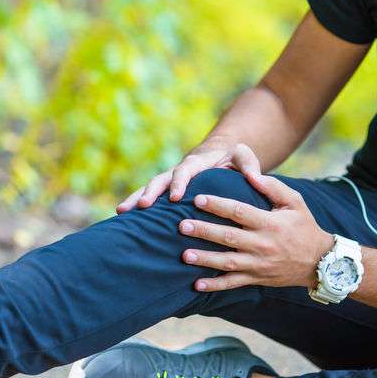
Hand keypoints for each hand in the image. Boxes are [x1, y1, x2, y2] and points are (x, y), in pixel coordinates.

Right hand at [116, 141, 260, 213]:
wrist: (220, 155)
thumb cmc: (234, 157)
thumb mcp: (244, 156)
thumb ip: (250, 164)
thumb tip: (256, 178)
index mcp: (196, 163)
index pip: (185, 171)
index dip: (179, 183)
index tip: (175, 197)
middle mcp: (178, 172)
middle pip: (160, 180)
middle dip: (149, 192)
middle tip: (141, 206)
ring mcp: (169, 182)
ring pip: (149, 189)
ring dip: (135, 199)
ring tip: (121, 213)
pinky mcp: (166, 192)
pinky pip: (150, 199)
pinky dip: (136, 208)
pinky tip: (124, 221)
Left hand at [178, 174, 333, 291]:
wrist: (319, 262)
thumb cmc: (304, 226)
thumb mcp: (295, 202)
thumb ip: (273, 187)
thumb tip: (252, 174)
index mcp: (269, 223)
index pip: (239, 212)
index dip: (217, 205)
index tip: (197, 199)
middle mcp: (262, 245)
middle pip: (228, 238)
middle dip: (204, 231)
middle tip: (181, 226)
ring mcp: (258, 264)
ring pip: (227, 262)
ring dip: (205, 259)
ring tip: (184, 255)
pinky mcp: (256, 278)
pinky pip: (233, 283)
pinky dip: (215, 285)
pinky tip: (197, 284)